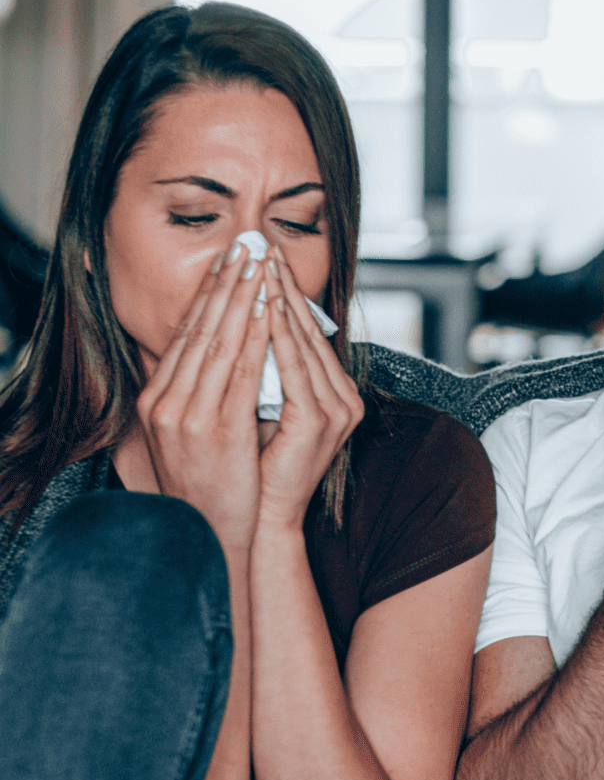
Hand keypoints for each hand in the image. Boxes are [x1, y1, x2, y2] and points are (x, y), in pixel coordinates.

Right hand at [136, 243, 271, 552]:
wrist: (208, 534)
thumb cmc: (210, 486)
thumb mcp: (192, 435)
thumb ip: (198, 396)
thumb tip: (219, 354)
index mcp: (157, 400)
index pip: (186, 333)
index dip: (209, 293)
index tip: (229, 259)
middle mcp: (165, 402)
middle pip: (199, 328)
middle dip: (225, 283)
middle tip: (246, 244)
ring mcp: (187, 414)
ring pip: (218, 341)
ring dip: (242, 298)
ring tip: (260, 265)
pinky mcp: (216, 428)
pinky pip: (239, 371)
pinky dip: (255, 336)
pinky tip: (269, 311)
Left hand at [256, 246, 363, 530]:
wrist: (262, 519)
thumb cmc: (256, 470)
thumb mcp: (262, 412)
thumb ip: (264, 376)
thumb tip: (244, 330)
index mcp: (332, 394)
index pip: (305, 332)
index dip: (283, 293)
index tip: (262, 257)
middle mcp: (342, 398)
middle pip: (309, 329)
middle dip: (282, 285)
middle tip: (263, 245)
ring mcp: (336, 409)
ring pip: (303, 342)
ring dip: (280, 300)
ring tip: (262, 264)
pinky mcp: (319, 420)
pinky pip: (295, 367)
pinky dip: (278, 334)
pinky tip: (263, 306)